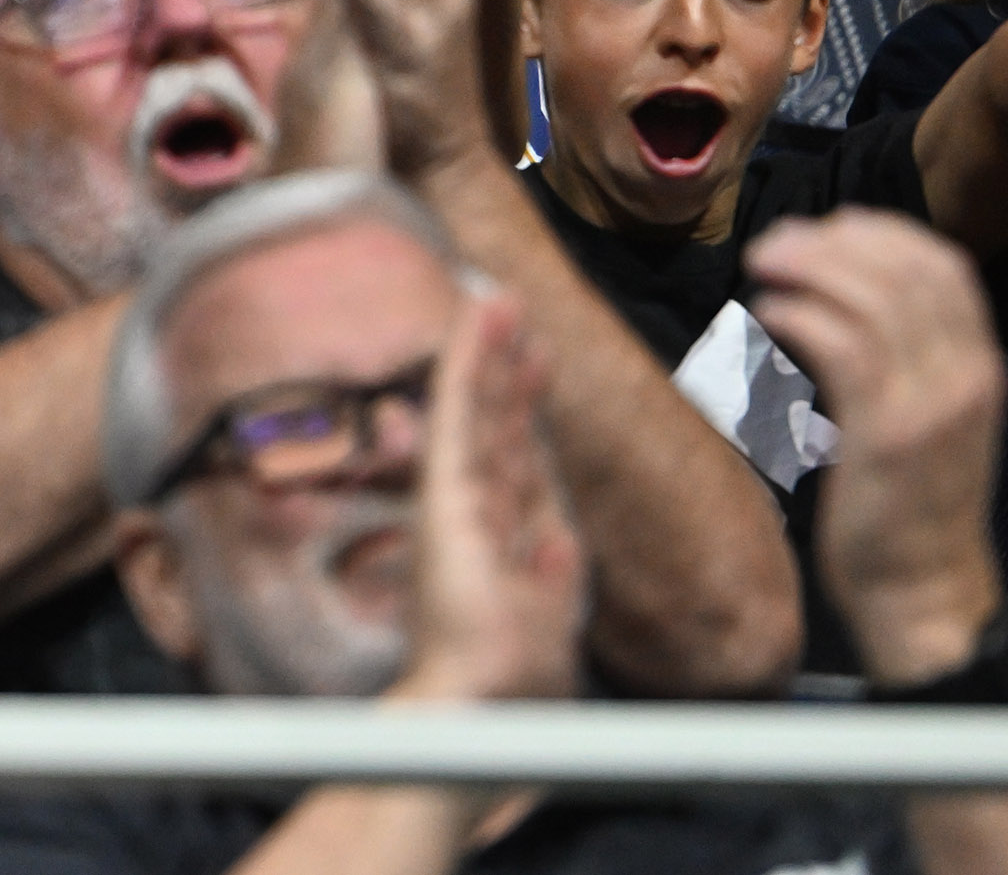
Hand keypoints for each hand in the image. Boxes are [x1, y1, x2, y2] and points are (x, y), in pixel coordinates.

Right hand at [392, 291, 585, 702]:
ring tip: (494, 298)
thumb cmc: (515, 686)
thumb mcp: (551, 620)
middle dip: (508, 368)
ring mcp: (459, 495)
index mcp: (508, 542)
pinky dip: (465, 362)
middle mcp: (481, 511)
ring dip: (485, 349)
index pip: (521, 459)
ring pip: (477, 406)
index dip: (527, 407)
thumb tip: (562, 552)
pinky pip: (458, 412)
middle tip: (513, 311)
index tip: (535, 362)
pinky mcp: (445, 488)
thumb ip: (554, 581)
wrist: (481, 710)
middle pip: (499, 423)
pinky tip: (472, 322)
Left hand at [745, 210, 1002, 682]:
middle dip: (835, 241)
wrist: (924, 596)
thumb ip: (905, 360)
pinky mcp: (890, 437)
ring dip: (810, 267)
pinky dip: (801, 316)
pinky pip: (844, 349)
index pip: (944, 266)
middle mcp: (967, 377)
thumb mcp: (926, 419)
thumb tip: (846, 295)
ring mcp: (933, 406)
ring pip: (873, 299)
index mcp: (980, 367)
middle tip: (776, 242)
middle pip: (906, 269)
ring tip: (762, 265)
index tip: (827, 227)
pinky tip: (768, 315)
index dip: (883, 233)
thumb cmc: (907, 509)